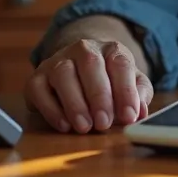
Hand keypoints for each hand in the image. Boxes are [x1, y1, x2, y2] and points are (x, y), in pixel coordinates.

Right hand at [24, 39, 152, 132]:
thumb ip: (139, 94)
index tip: (129, 116)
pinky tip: (64, 125)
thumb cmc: (110, 81)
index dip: (125, 90)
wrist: (79, 67)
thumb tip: (140, 111)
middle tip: (104, 123)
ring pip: (62, 73)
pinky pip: (39, 89)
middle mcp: (83, 49)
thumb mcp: (132, 84)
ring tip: (84, 127)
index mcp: (111, 50)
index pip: (120, 64)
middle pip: (90, 64)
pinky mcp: (37, 77)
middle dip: (99, 95)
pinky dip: (50, 109)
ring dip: (74, 102)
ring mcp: (57, 61)